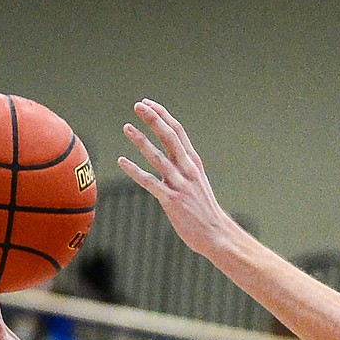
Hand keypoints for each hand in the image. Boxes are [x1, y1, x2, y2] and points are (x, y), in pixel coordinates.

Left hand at [118, 101, 228, 259]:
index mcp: (194, 164)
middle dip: (153, 119)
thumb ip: (183, 171)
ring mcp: (180, 185)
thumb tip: (169, 161)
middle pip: (169, 137)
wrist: (217, 235)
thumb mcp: (197, 184)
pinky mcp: (172, 201)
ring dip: (141, 140)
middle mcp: (187, 170)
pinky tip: (122, 161)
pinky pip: (149, 182)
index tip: (148, 104)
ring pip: (158, 156)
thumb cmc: (205, 212)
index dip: (162, 115)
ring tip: (127, 127)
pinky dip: (134, 170)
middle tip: (138, 105)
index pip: (178, 132)